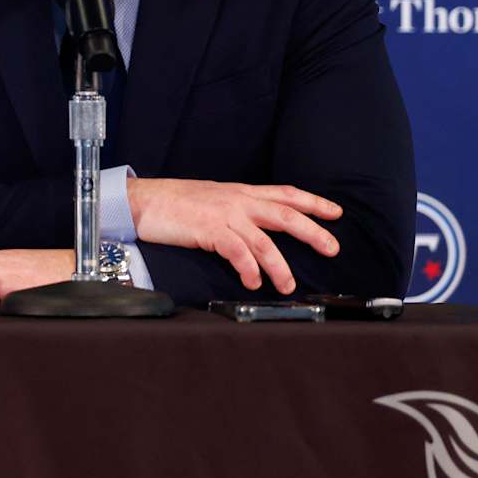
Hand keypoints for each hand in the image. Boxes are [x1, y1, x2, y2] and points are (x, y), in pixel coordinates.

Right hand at [127, 178, 341, 294]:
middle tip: (332, 249)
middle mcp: (237, 201)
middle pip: (286, 215)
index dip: (313, 202)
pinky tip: (253, 282)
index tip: (336, 213)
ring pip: (265, 242)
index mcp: (240, 192)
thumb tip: (253, 226)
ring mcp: (224, 215)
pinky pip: (238, 253)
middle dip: (313, 232)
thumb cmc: (172, 202)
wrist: (141, 200)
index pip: (285, 193)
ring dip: (281, 267)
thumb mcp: (211, 198)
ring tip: (288, 285)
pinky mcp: (209, 231)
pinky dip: (250, 270)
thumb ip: (234, 209)